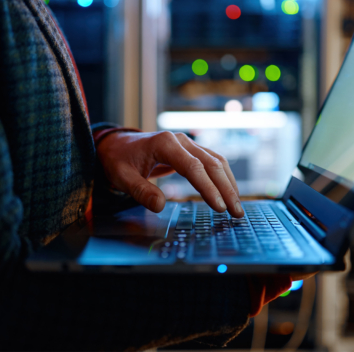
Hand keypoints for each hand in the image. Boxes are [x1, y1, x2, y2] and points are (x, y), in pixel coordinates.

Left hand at [96, 131, 243, 217]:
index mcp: (164, 143)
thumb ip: (141, 191)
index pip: (193, 167)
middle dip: (226, 188)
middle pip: (211, 163)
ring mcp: (187, 143)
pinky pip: (212, 162)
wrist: (117, 145)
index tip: (219, 207)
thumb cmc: (119, 161)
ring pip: (216, 161)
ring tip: (236, 207)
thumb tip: (160, 206)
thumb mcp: (122, 177)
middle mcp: (180, 140)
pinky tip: (228, 193)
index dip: (207, 188)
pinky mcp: (190, 150)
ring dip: (229, 183)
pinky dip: (222, 177)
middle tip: (236, 212)